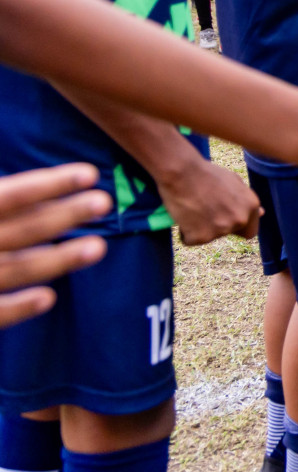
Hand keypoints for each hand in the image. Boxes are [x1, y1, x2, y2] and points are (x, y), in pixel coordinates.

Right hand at [0, 164, 110, 327]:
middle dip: (62, 215)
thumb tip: (35, 186)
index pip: (9, 194)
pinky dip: (15, 308)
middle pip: (18, 230)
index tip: (91, 173)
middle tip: (104, 202)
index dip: (48, 183)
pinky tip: (48, 299)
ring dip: (56, 260)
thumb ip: (2, 195)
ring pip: (12, 269)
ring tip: (99, 247)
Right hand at [157, 154, 262, 245]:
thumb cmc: (206, 173)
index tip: (226, 220)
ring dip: (200, 227)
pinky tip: (184, 214)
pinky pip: (190, 240)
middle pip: (229, 233)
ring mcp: (220, 230)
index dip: (237, 227)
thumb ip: (246, 200)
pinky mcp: (200, 237)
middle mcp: (240, 220)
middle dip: (218, 225)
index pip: (250, 230)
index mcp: (251, 206)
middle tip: (205, 209)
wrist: (182, 172)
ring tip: (193, 206)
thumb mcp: (234, 181)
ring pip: (209, 236)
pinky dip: (185, 232)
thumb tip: (261, 214)